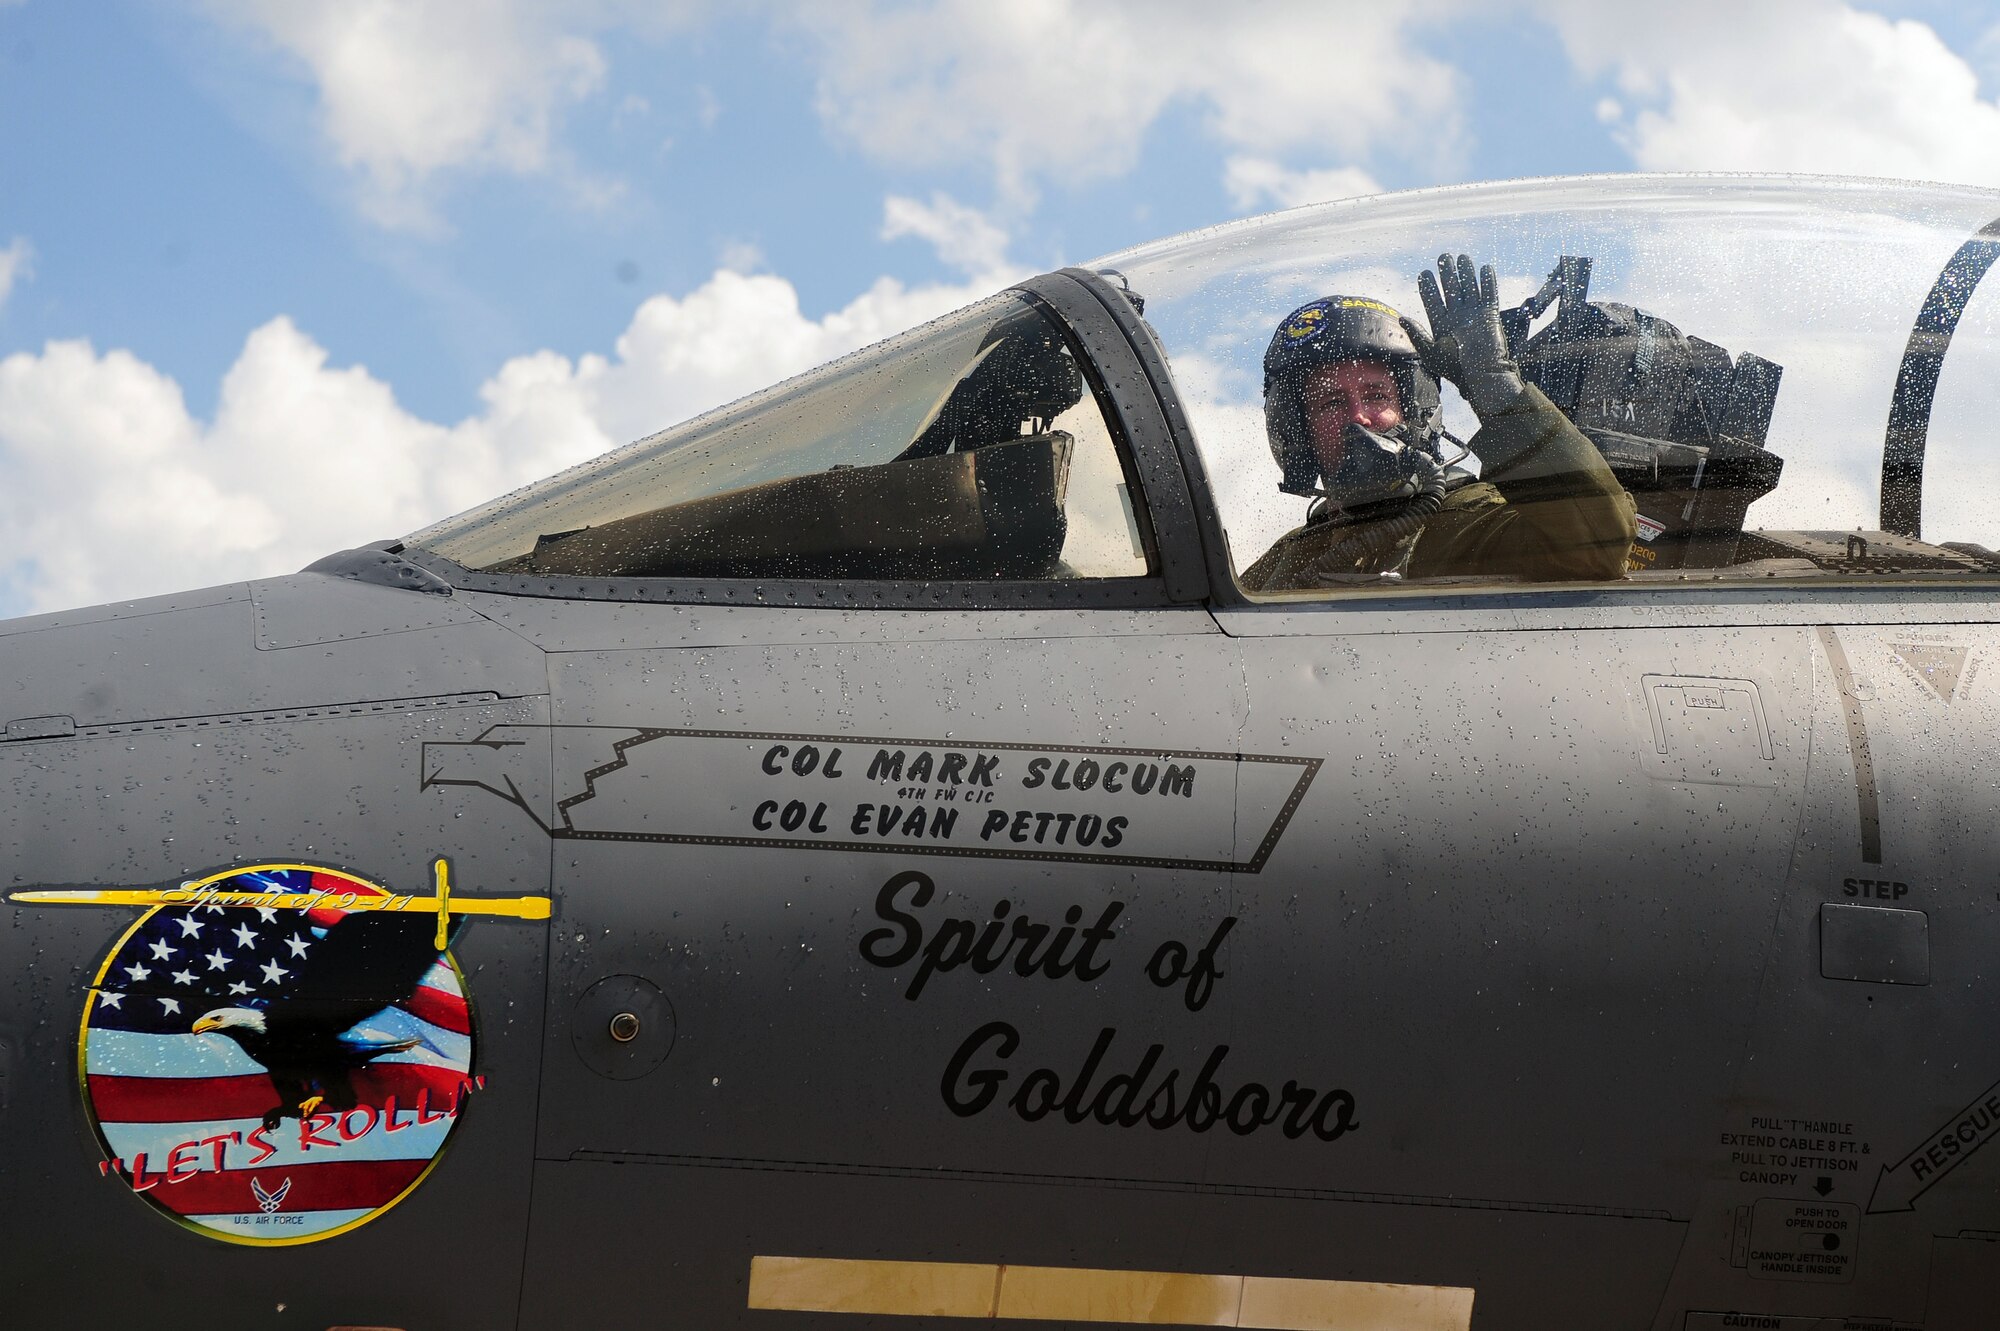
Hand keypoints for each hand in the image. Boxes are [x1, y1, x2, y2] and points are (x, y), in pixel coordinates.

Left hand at [1402, 253, 1523, 416]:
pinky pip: (1489, 294)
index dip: (1428, 287)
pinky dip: (1488, 281)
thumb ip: (1417, 334)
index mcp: (1441, 324)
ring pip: (1469, 288)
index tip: (1424, 273)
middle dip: (1447, 273)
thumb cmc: (1454, 368)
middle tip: (1443, 257)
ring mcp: (1474, 315)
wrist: (1481, 375)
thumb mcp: (1430, 352)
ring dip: (1466, 272)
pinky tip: (1485, 268)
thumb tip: (1401, 318)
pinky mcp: (1490, 315)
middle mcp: (1457, 317)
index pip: (1433, 301)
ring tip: (1461, 257)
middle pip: (1451, 289)